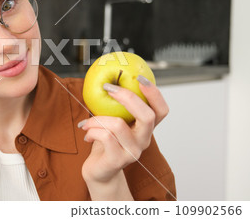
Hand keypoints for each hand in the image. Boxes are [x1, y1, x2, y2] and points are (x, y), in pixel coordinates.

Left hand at [80, 76, 168, 191]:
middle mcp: (144, 140)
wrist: (99, 171)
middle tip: (108, 88)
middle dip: (127, 97)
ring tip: (88, 123)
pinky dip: (92, 130)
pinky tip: (87, 134)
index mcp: (145, 129)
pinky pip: (105, 136)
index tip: (140, 78)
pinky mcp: (118, 160)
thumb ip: (116, 106)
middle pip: (147, 116)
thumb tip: (107, 79)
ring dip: (97, 118)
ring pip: (118, 125)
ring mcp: (133, 152)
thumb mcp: (113, 121)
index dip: (154, 94)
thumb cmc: (105, 143)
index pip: (161, 110)